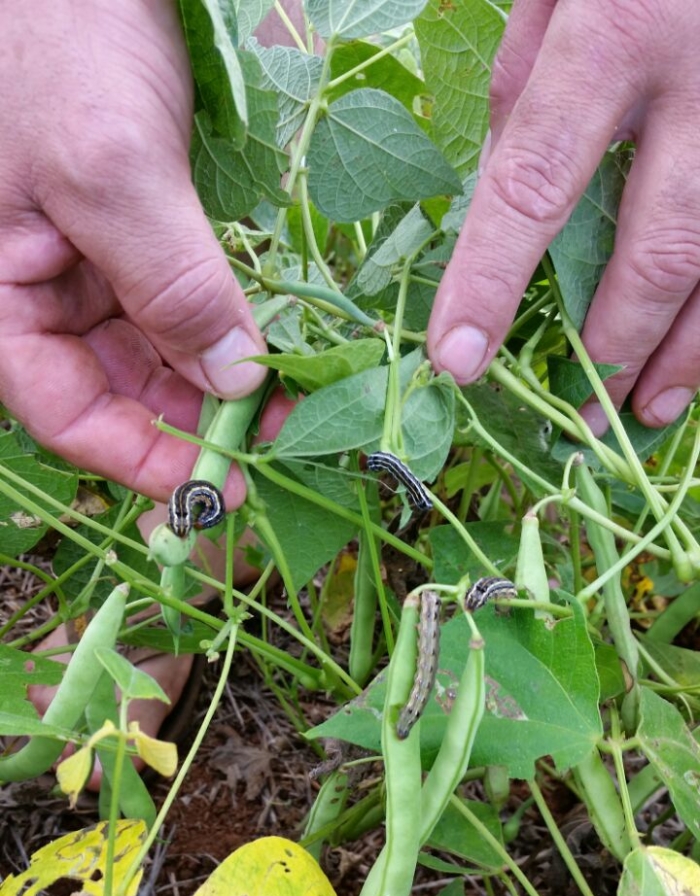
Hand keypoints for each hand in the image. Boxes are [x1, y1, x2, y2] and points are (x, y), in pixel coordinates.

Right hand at [0, 0, 266, 505]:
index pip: (66, 413)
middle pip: (117, 392)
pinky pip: (175, 300)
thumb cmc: (53, 39)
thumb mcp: (109, 167)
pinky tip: (267, 343)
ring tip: (287, 401)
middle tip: (276, 441)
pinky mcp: (127, 232)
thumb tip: (232, 382)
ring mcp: (83, 264)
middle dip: (194, 421)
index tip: (220, 485)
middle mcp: (37, 294)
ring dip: (217, 379)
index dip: (143, 458)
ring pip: (154, 353)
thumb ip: (170, 283)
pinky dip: (220, 325)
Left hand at [428, 0, 699, 434]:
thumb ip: (531, 80)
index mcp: (620, 25)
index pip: (536, 180)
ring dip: (689, 352)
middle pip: (656, 245)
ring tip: (644, 415)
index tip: (456, 359)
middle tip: (577, 409)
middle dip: (611, 341)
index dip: (492, 280)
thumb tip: (503, 190)